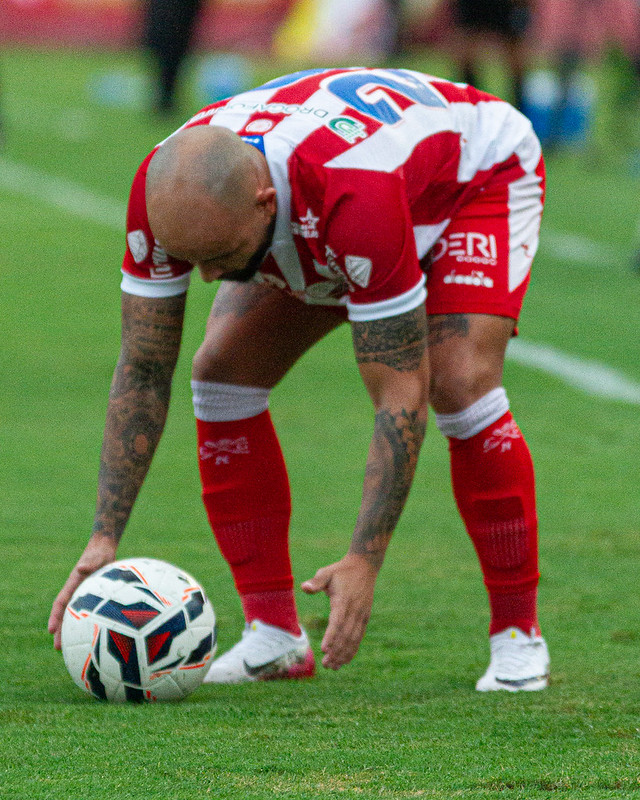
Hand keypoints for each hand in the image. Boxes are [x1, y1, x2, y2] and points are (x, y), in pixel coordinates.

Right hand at [47, 535, 117, 650]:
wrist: (104, 548)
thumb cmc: (98, 552)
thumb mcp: (94, 557)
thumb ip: (88, 562)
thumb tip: (82, 568)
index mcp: (73, 585)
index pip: (60, 603)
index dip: (55, 617)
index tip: (51, 630)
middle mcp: (76, 592)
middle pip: (65, 614)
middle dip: (60, 631)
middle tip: (58, 648)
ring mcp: (84, 594)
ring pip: (77, 616)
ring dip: (73, 630)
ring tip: (73, 648)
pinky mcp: (94, 596)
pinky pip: (89, 612)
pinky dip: (87, 623)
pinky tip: (94, 635)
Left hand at [301, 553, 377, 669]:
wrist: (364, 566)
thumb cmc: (341, 571)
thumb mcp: (327, 572)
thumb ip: (316, 582)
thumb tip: (304, 588)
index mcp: (343, 600)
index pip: (337, 621)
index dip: (331, 636)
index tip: (324, 649)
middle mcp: (354, 610)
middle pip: (346, 634)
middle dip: (336, 651)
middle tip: (326, 664)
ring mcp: (361, 615)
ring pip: (354, 639)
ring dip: (344, 654)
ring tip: (333, 667)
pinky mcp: (365, 618)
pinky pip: (359, 637)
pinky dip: (352, 649)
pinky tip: (344, 661)